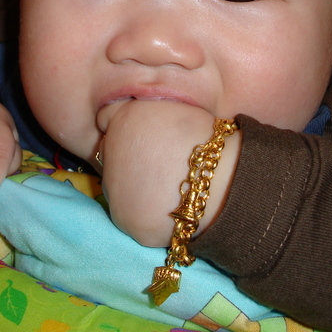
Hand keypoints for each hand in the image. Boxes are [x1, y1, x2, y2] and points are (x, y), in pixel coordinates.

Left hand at [97, 100, 240, 246]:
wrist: (224, 179)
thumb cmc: (207, 140)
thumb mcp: (173, 108)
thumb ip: (146, 112)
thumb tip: (140, 120)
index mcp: (122, 120)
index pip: (107, 119)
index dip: (127, 126)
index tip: (146, 134)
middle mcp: (109, 154)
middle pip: (110, 155)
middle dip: (128, 158)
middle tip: (160, 163)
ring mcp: (115, 193)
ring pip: (118, 188)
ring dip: (134, 187)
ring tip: (168, 188)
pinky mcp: (128, 223)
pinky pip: (132, 216)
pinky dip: (146, 213)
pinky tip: (169, 208)